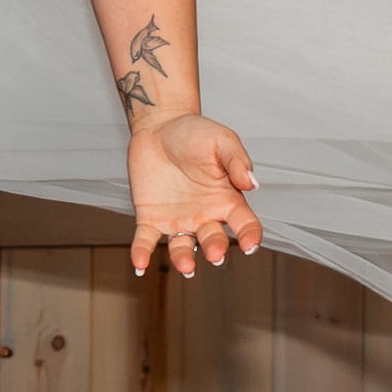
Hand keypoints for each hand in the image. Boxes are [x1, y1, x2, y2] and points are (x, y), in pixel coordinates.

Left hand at [126, 112, 261, 277]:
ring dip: (183, 258)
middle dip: (215, 248)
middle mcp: (204, 216)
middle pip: (213, 239)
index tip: (249, 244)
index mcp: (226, 200)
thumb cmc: (195, 133)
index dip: (250, 236)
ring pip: (182, 246)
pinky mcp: (150, 218)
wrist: (158, 126)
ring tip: (185, 266)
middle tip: (214, 254)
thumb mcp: (221, 140)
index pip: (245, 224)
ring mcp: (177, 220)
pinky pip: (146, 240)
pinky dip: (143, 253)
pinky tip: (140, 264)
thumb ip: (237, 160)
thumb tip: (252, 183)